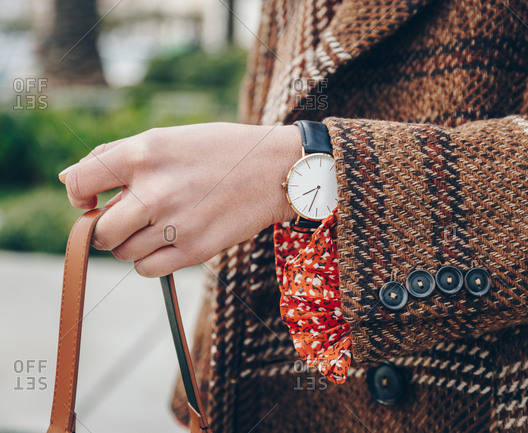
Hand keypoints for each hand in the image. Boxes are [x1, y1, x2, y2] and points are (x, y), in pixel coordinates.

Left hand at [59, 122, 301, 276]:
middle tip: (129, 218)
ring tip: (158, 225)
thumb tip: (71, 182)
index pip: (79, 182)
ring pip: (122, 252)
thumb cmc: (218, 150)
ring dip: (132, 243)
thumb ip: (118, 156)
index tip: (89, 199)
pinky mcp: (195, 249)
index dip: (78, 195)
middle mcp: (155, 190)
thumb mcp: (167, 138)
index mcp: (144, 153)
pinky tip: (168, 243)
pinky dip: (150, 261)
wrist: (274, 169)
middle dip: (107, 227)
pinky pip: (147, 270)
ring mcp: (176, 223)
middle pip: (99, 230)